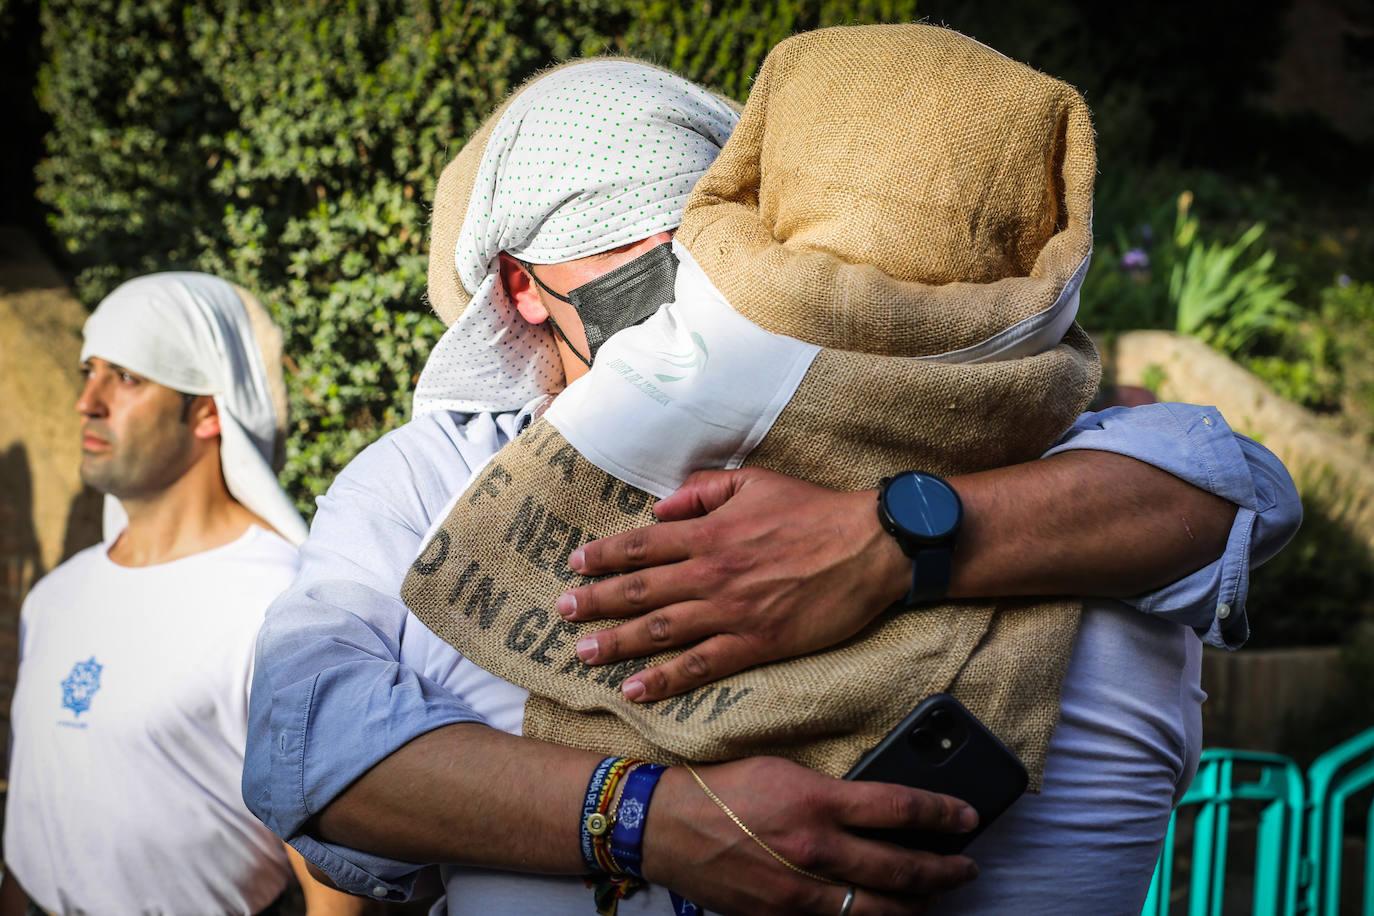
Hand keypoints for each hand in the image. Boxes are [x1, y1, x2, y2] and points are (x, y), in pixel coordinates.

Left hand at [557, 468, 910, 701]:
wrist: (869, 545)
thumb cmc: (813, 510)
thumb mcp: (754, 480)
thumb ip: (702, 491)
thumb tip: (661, 509)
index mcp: (709, 533)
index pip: (642, 545)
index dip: (604, 556)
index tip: (575, 565)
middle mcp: (712, 573)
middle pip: (640, 590)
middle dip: (597, 602)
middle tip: (563, 612)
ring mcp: (733, 610)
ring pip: (662, 630)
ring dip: (618, 642)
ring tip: (584, 653)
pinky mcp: (758, 642)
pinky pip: (704, 664)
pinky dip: (667, 678)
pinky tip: (637, 688)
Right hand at [643, 756, 978, 915]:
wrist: (666, 825)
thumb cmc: (723, 788)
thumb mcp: (785, 770)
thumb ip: (833, 791)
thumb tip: (879, 807)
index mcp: (818, 802)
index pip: (901, 809)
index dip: (944, 815)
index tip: (967, 817)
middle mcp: (816, 850)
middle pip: (902, 868)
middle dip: (944, 870)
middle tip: (966, 867)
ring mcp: (800, 892)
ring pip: (879, 910)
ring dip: (916, 906)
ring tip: (934, 899)